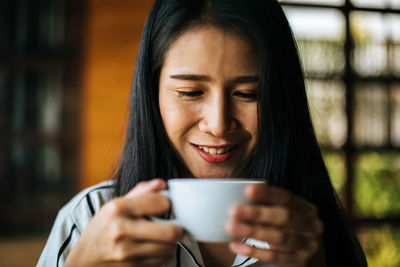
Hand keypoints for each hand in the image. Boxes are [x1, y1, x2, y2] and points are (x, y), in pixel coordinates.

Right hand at [65, 179, 183, 266]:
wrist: (82, 261)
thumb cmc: (101, 229)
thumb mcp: (113, 206)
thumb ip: (140, 192)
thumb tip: (162, 183)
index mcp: (117, 209)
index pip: (161, 202)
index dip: (168, 203)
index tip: (164, 206)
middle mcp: (121, 230)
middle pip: (171, 231)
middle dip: (178, 228)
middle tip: (175, 225)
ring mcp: (126, 253)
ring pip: (169, 248)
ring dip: (171, 243)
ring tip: (162, 238)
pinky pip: (162, 261)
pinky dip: (163, 255)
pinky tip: (154, 249)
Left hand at [227, 184, 325, 266]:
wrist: (304, 254)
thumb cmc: (287, 228)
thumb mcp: (283, 214)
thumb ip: (266, 205)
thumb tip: (237, 195)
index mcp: (307, 209)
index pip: (287, 197)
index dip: (267, 193)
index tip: (247, 189)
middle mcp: (311, 226)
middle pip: (285, 217)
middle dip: (258, 213)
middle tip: (234, 210)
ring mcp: (307, 246)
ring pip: (279, 237)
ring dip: (253, 231)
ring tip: (231, 227)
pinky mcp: (298, 262)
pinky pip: (274, 257)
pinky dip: (253, 251)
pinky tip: (236, 245)